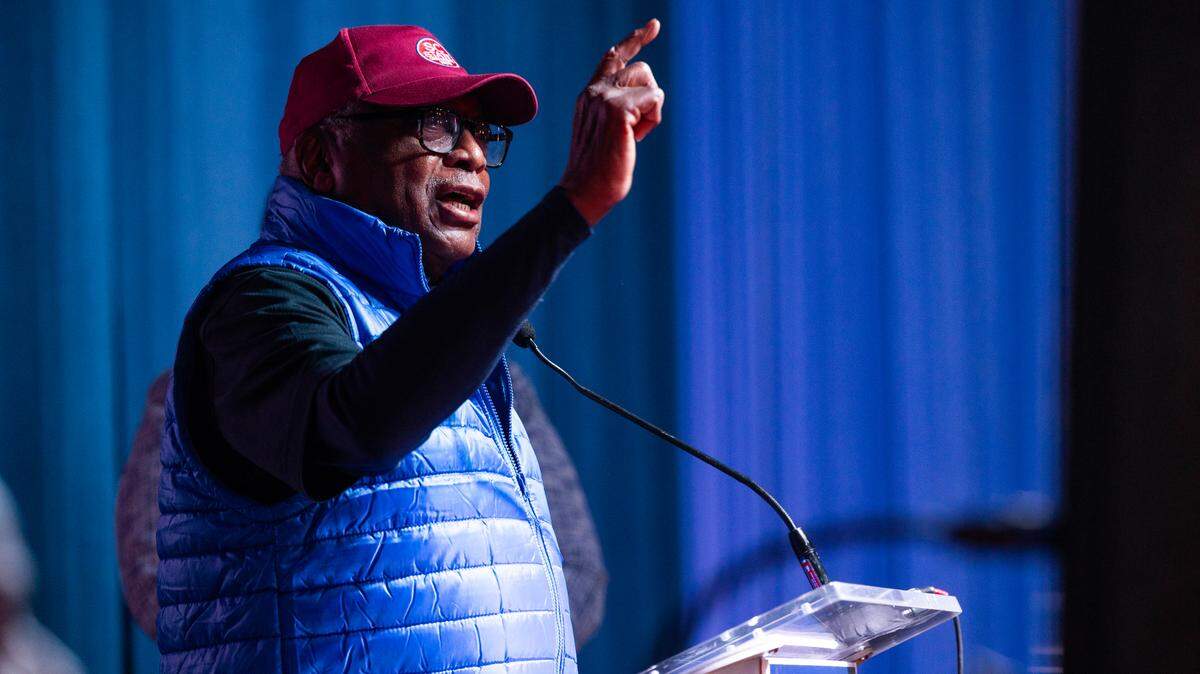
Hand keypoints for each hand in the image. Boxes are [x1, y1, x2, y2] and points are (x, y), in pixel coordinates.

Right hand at [559, 19, 664, 225]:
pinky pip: (655, 99)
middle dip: (649, 99)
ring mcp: (604, 98)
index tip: (653, 26)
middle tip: (635, 131)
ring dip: (651, 112)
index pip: (613, 58)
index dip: (635, 40)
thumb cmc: (600, 171)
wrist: (585, 192)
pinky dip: (653, 121)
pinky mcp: (617, 109)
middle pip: (642, 70)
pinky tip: (635, 139)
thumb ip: (618, 110)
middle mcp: (594, 91)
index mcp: (589, 95)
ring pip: (650, 83)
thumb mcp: (608, 132)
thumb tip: (647, 96)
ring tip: (633, 136)